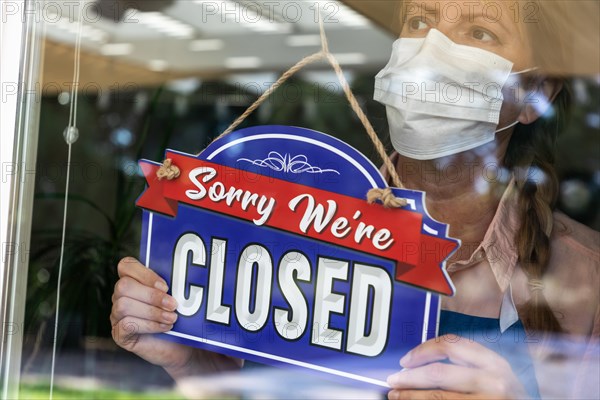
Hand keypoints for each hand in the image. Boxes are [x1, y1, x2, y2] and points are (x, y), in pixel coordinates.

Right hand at [110, 257, 240, 377]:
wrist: (194, 351)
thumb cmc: (192, 319)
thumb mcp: (190, 296)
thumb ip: (187, 280)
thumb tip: (203, 264)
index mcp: (137, 281)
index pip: (126, 265)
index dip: (144, 272)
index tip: (168, 284)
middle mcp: (124, 296)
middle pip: (123, 285)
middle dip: (150, 294)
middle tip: (175, 304)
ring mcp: (120, 316)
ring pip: (121, 304)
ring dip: (151, 310)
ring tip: (174, 317)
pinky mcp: (122, 335)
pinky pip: (125, 324)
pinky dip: (148, 324)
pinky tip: (167, 328)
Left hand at [387, 334, 528, 399]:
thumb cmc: (507, 397)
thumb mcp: (495, 376)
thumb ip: (468, 366)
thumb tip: (424, 362)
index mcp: (495, 362)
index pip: (452, 344)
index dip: (423, 350)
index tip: (406, 359)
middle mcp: (493, 381)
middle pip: (438, 372)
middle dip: (410, 376)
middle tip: (393, 379)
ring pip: (437, 396)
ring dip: (410, 395)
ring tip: (395, 395)